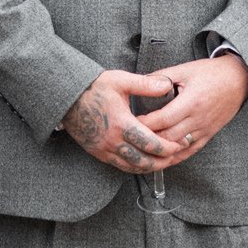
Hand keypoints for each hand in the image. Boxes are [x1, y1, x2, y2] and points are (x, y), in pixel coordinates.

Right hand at [63, 69, 178, 172]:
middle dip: (165, 160)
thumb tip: (167, 85)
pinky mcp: (97, 152)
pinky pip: (120, 166)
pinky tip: (145, 162)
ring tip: (165, 160)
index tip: (181, 143)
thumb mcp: (120, 80)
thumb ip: (145, 85)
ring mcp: (104, 149)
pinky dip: (136, 167)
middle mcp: (113, 141)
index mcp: (121, 124)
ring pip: (133, 167)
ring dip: (151, 167)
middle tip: (178, 154)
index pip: (152, 144)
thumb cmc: (92, 87)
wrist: (66, 96)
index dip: (170, 147)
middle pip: (145, 161)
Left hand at [136, 52, 247, 163]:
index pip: (163, 119)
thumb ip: (162, 77)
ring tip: (142, 148)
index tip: (129, 122)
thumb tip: (140, 81)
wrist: (238, 80)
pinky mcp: (208, 135)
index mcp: (192, 101)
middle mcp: (198, 119)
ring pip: (178, 148)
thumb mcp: (185, 69)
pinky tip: (161, 157)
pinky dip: (174, 156)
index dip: (144, 123)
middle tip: (131, 137)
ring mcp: (204, 130)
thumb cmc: (212, 73)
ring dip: (159, 150)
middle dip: (148, 139)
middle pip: (168, 137)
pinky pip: (189, 152)